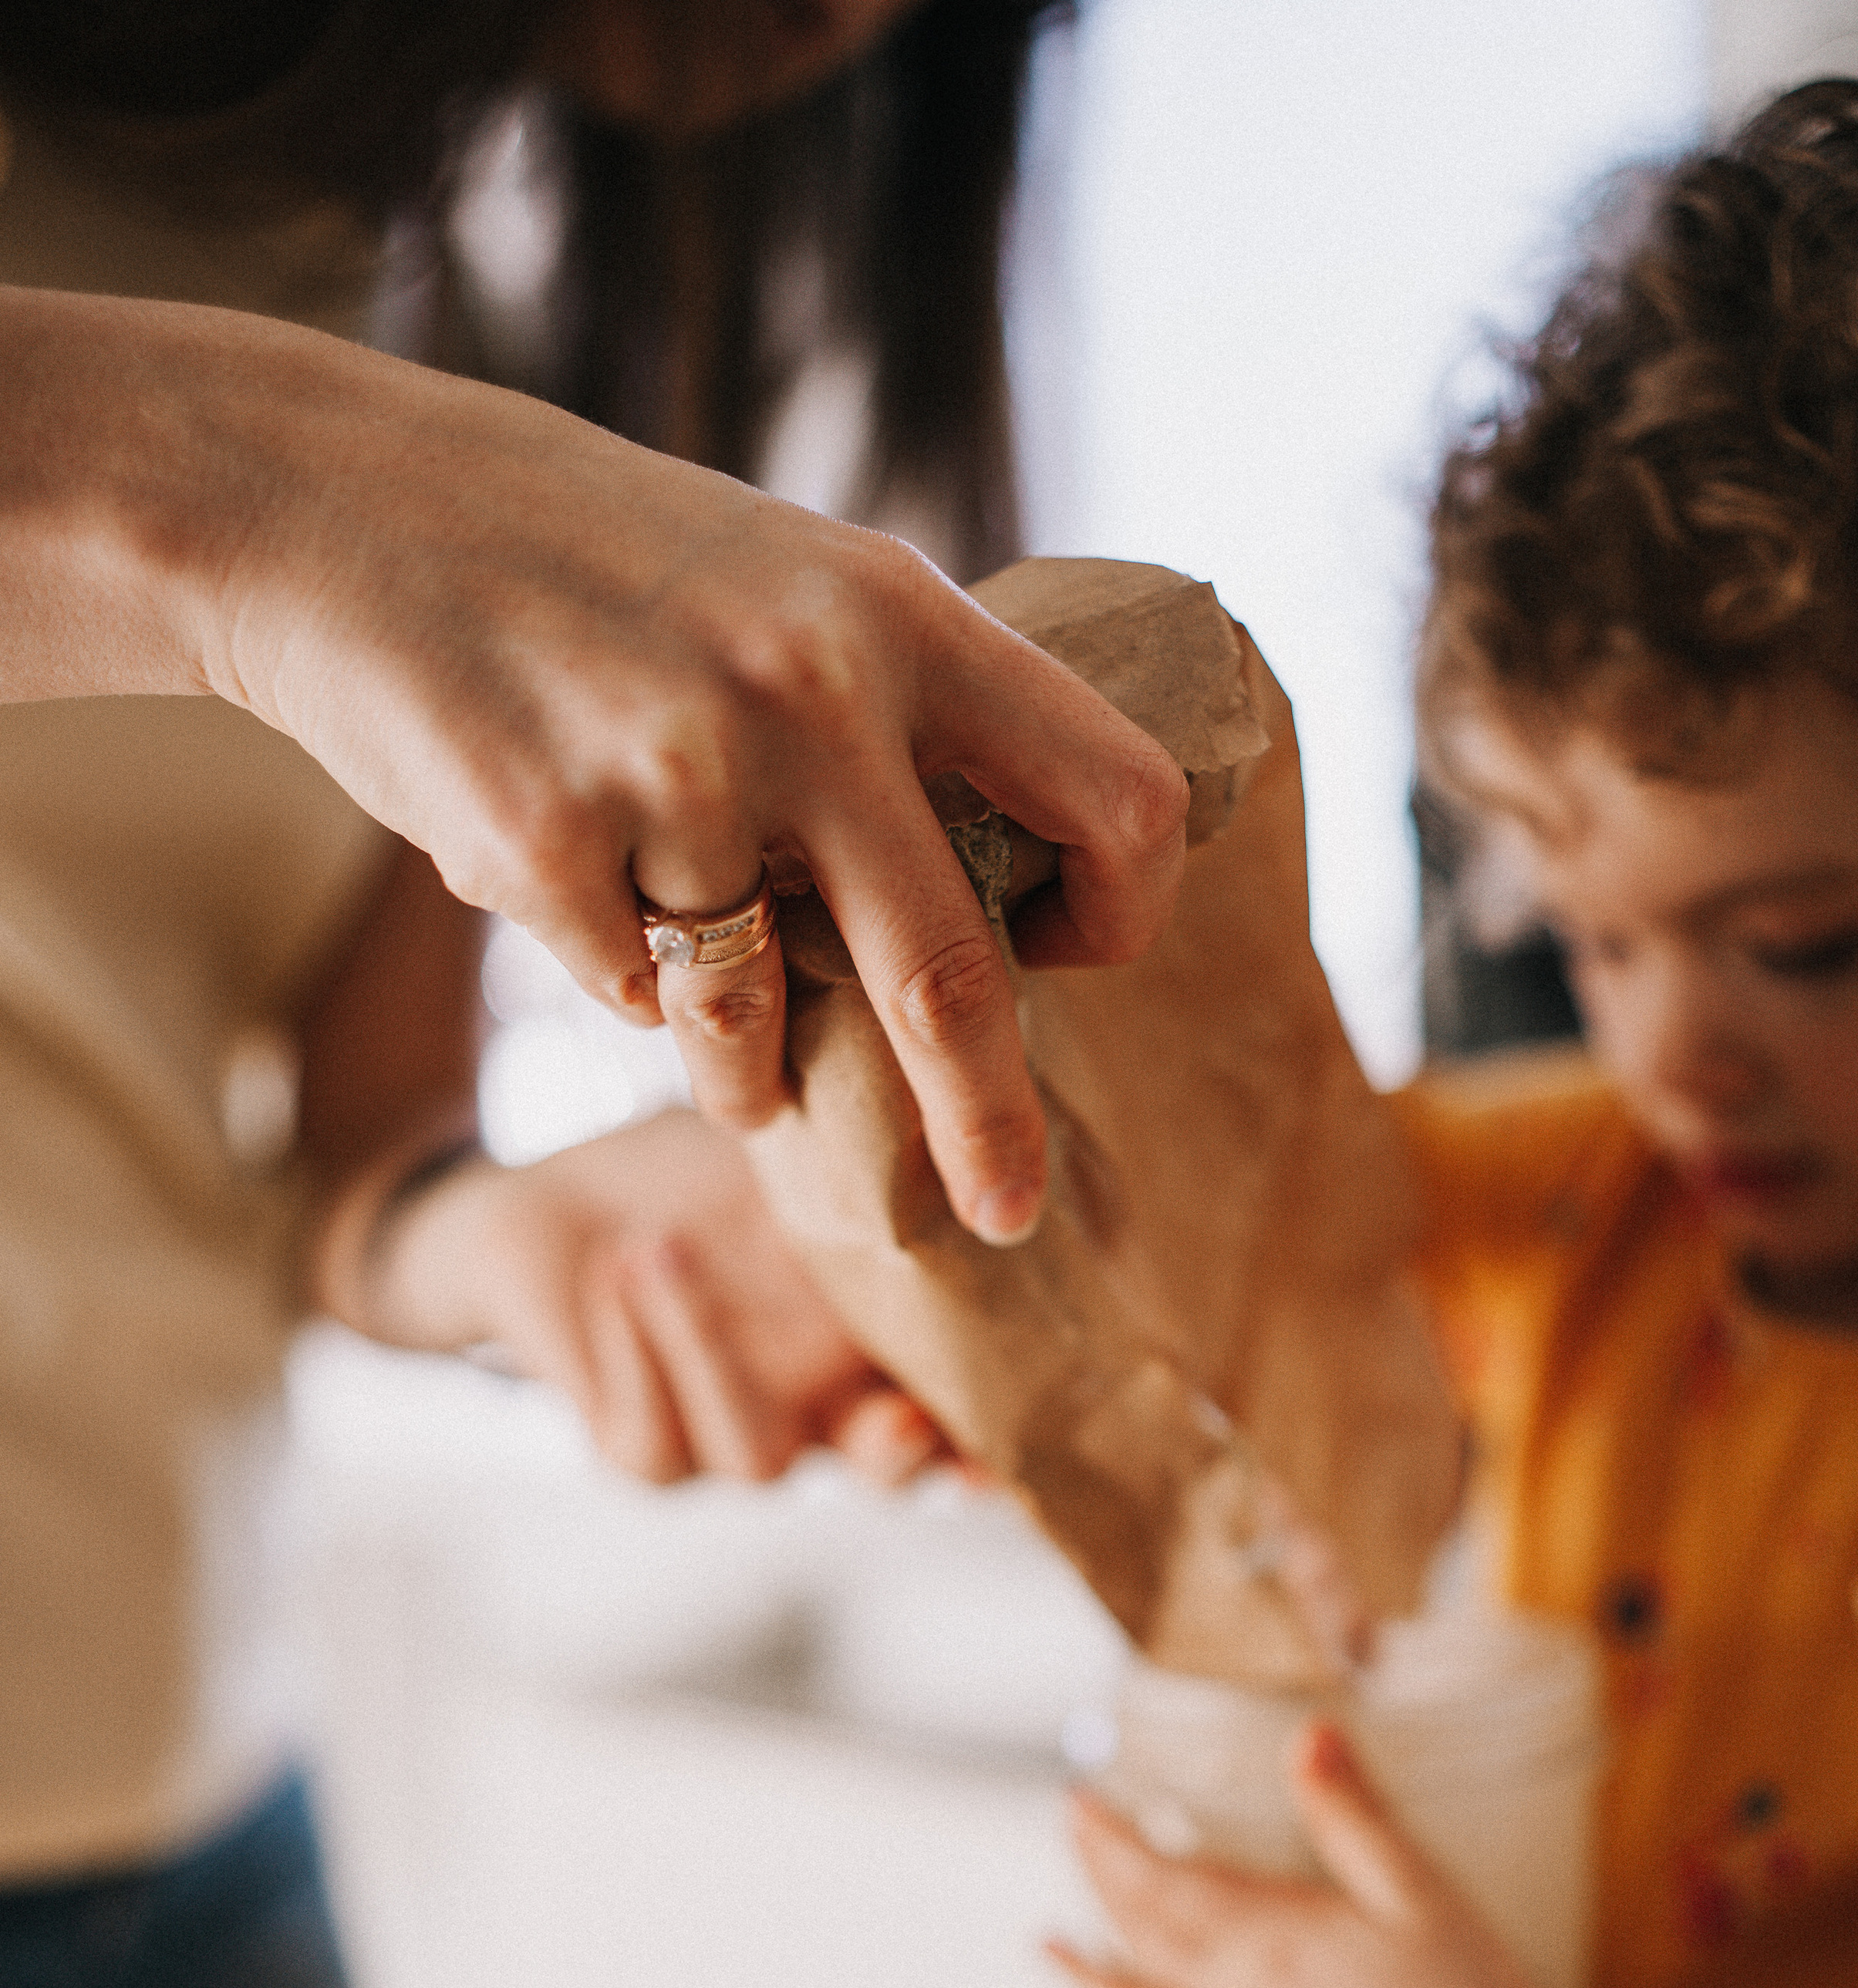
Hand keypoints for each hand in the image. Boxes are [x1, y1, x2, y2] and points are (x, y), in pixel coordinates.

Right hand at [1, 290, 1188, 1245]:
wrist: (347, 508)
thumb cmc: (602, 566)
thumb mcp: (796, 584)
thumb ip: (907, 719)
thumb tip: (1024, 906)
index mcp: (902, 614)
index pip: (1113, 796)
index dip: (1117, 910)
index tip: (1066, 958)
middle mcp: (811, 690)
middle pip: (954, 981)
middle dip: (988, 1129)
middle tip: (1005, 1216)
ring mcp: (674, 771)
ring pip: (757, 1025)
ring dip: (747, 1070)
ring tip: (717, 1028)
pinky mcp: (544, 846)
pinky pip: (630, 996)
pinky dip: (611, 966)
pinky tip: (560, 863)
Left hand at [356, 1107, 945, 1486]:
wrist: (552, 1210)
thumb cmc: (690, 1182)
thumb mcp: (790, 1156)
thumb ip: (862, 1161)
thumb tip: (943, 1093)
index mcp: (877, 1351)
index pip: (963, 1404)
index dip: (1001, 1426)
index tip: (1033, 1417)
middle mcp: (823, 1411)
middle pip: (889, 1473)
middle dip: (904, 1458)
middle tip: (905, 1425)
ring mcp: (735, 1440)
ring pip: (758, 1457)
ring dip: (712, 1353)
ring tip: (662, 1248)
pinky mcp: (643, 1452)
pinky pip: (653, 1439)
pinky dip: (639, 1345)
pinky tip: (621, 1265)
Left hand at [1056, 1721, 1786, 1987]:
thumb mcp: (1419, 1890)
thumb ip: (1350, 1812)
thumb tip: (1308, 1733)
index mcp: (1270, 1943)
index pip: (1162, 1879)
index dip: (1112, 1839)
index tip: (1080, 1801)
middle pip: (1140, 1937)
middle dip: (1099, 1881)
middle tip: (1073, 1835)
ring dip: (1085, 1979)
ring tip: (1048, 1950)